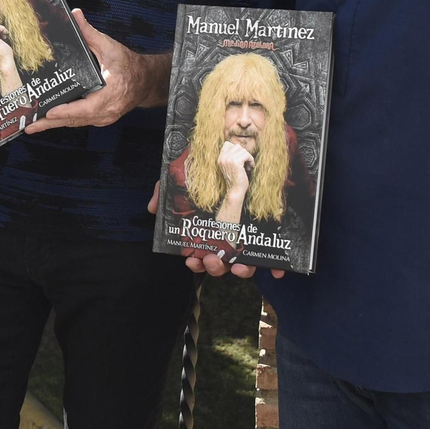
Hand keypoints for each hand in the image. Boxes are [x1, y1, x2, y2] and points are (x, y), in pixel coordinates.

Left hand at [24, 10, 163, 133]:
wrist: (145, 80)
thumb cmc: (129, 65)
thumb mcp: (110, 47)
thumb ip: (90, 33)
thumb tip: (75, 15)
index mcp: (112, 92)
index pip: (88, 106)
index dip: (68, 111)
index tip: (50, 112)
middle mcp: (108, 109)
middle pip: (76, 119)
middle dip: (51, 123)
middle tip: (30, 126)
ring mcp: (105, 116)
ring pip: (76, 123)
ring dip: (54, 125)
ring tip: (33, 126)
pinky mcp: (101, 118)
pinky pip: (80, 121)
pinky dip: (64, 121)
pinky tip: (48, 121)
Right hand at [145, 183, 278, 279]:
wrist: (235, 157)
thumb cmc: (207, 176)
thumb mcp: (182, 181)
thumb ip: (165, 192)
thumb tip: (152, 208)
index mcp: (209, 235)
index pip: (202, 257)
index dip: (197, 264)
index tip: (191, 261)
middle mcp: (228, 242)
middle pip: (223, 265)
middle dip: (216, 268)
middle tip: (211, 259)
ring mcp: (248, 241)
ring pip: (246, 266)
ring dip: (243, 271)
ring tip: (238, 265)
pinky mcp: (267, 236)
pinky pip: (273, 258)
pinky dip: (275, 267)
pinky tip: (277, 271)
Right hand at [217, 141, 253, 197]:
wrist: (235, 191)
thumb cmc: (236, 180)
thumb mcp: (230, 166)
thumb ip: (231, 157)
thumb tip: (239, 147)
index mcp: (220, 158)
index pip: (227, 144)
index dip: (236, 150)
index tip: (241, 159)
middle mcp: (223, 158)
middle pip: (237, 146)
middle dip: (244, 154)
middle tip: (246, 164)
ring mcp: (228, 159)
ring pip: (242, 150)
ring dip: (248, 157)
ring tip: (248, 166)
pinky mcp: (235, 162)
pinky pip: (246, 155)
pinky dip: (251, 160)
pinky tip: (250, 167)